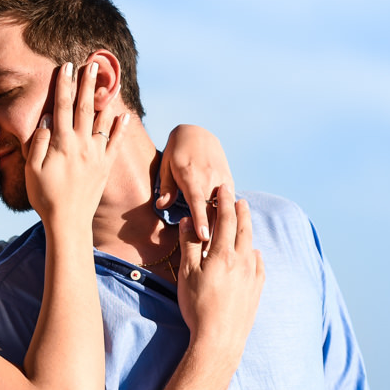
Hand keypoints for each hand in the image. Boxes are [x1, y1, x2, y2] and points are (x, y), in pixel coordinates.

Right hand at [26, 61, 128, 222]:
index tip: (65, 66)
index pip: (61, 106)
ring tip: (110, 81)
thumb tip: (47, 120)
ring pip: (102, 121)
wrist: (69, 222)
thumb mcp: (33, 169)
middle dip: (87, 83)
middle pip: (84, 107)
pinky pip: (115, 143)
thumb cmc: (45, 197)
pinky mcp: (105, 166)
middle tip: (91, 64)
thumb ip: (39, 142)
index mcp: (61, 143)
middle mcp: (81, 145)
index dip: (64, 84)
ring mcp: (96, 155)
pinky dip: (120, 128)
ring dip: (105, 99)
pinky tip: (125, 115)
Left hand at [157, 124, 232, 243]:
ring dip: (222, 227)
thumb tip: (161, 205)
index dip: (201, 220)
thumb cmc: (176, 152)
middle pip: (213, 209)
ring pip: (224, 207)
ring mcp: (222, 178)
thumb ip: (166, 187)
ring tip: (220, 250)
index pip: (197, 201)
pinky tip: (227, 233)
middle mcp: (209, 177)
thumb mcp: (166, 166)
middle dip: (213, 232)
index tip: (204, 237)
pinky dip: (227, 216)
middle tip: (211, 257)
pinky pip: (229, 201)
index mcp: (191, 175)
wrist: (197, 132)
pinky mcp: (229, 179)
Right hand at [176, 184, 263, 357]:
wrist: (219, 340)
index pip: (226, 220)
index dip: (225, 202)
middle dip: (241, 211)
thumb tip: (190, 221)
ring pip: (252, 245)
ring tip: (245, 221)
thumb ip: (190, 245)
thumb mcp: (187, 274)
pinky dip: (255, 254)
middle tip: (239, 199)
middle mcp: (242, 261)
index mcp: (223, 254)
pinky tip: (253, 254)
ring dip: (248, 230)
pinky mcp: (256, 290)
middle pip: (244, 229)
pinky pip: (259, 265)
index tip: (224, 189)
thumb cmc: (198, 307)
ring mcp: (252, 276)